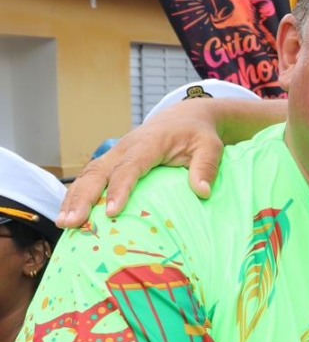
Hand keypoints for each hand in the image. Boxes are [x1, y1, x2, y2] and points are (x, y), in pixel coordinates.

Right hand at [58, 99, 225, 226]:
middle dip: (83, 197)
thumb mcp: (210, 147)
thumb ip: (206, 167)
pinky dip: (77, 194)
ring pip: (89, 174)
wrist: (185, 117)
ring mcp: (116, 154)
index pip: (130, 167)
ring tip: (64, 224)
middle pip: (99, 171)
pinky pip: (91, 177)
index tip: (111, 212)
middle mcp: (126, 147)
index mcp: (149, 143)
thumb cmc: (199, 135)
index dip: (119, 189)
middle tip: (72, 223)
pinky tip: (70, 214)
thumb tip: (202, 192)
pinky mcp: (112, 161)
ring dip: (74, 198)